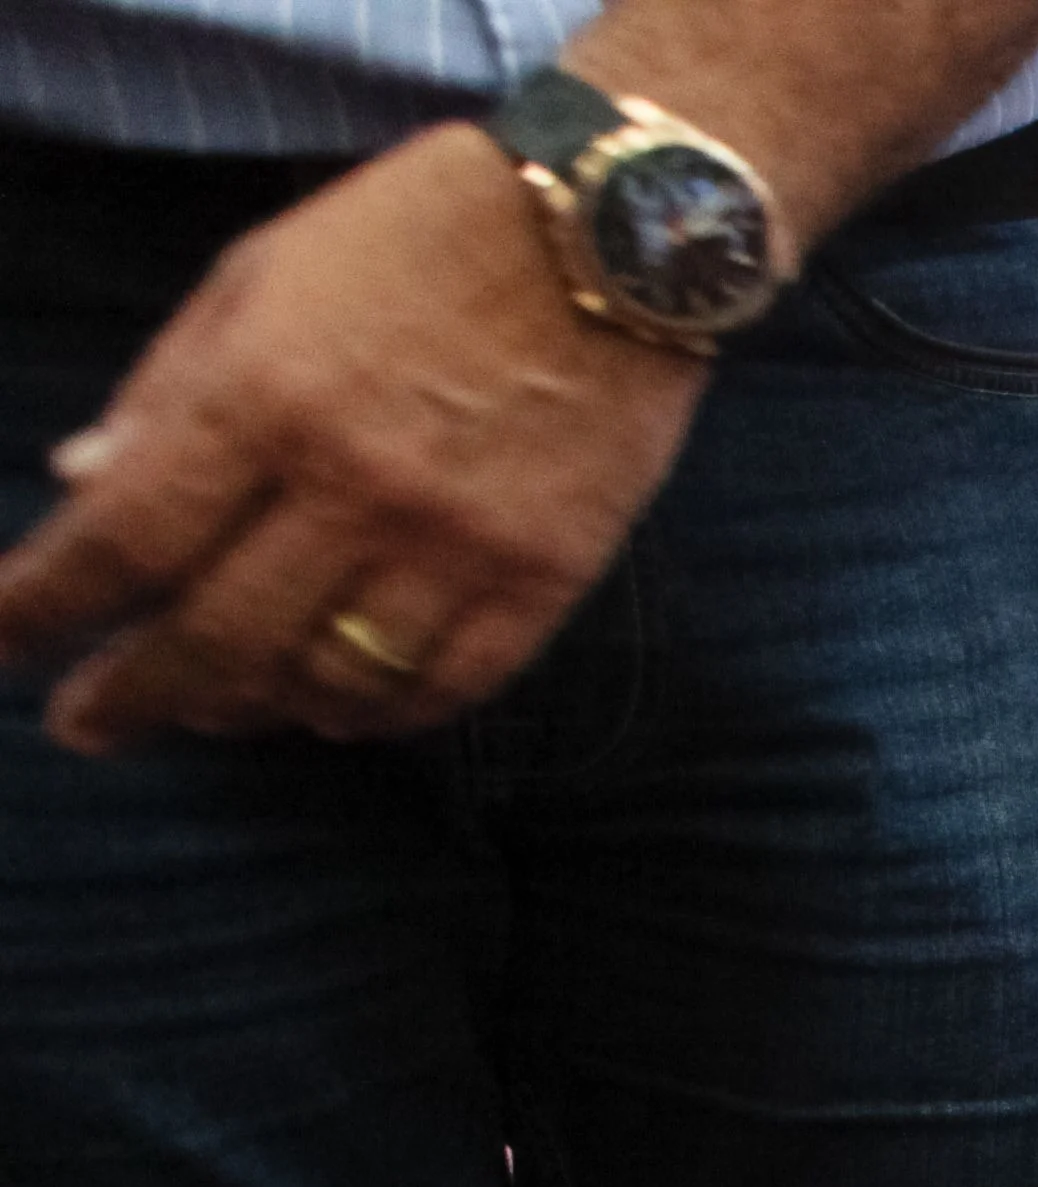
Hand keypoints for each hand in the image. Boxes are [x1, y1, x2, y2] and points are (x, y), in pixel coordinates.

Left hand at [0, 127, 706, 750]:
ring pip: (332, 679)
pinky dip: (377, 712)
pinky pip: (447, 686)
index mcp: (264, 395)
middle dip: (136, 695)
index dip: (43, 607)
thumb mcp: (258, 278)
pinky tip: (337, 706)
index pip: (124, 537)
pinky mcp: (544, 575)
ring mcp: (456, 541)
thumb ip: (168, 386)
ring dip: (258, 708)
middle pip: (218, 637)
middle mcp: (353, 485)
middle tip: (90, 725)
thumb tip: (79, 483)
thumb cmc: (412, 237)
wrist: (606, 235)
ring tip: (221, 708)